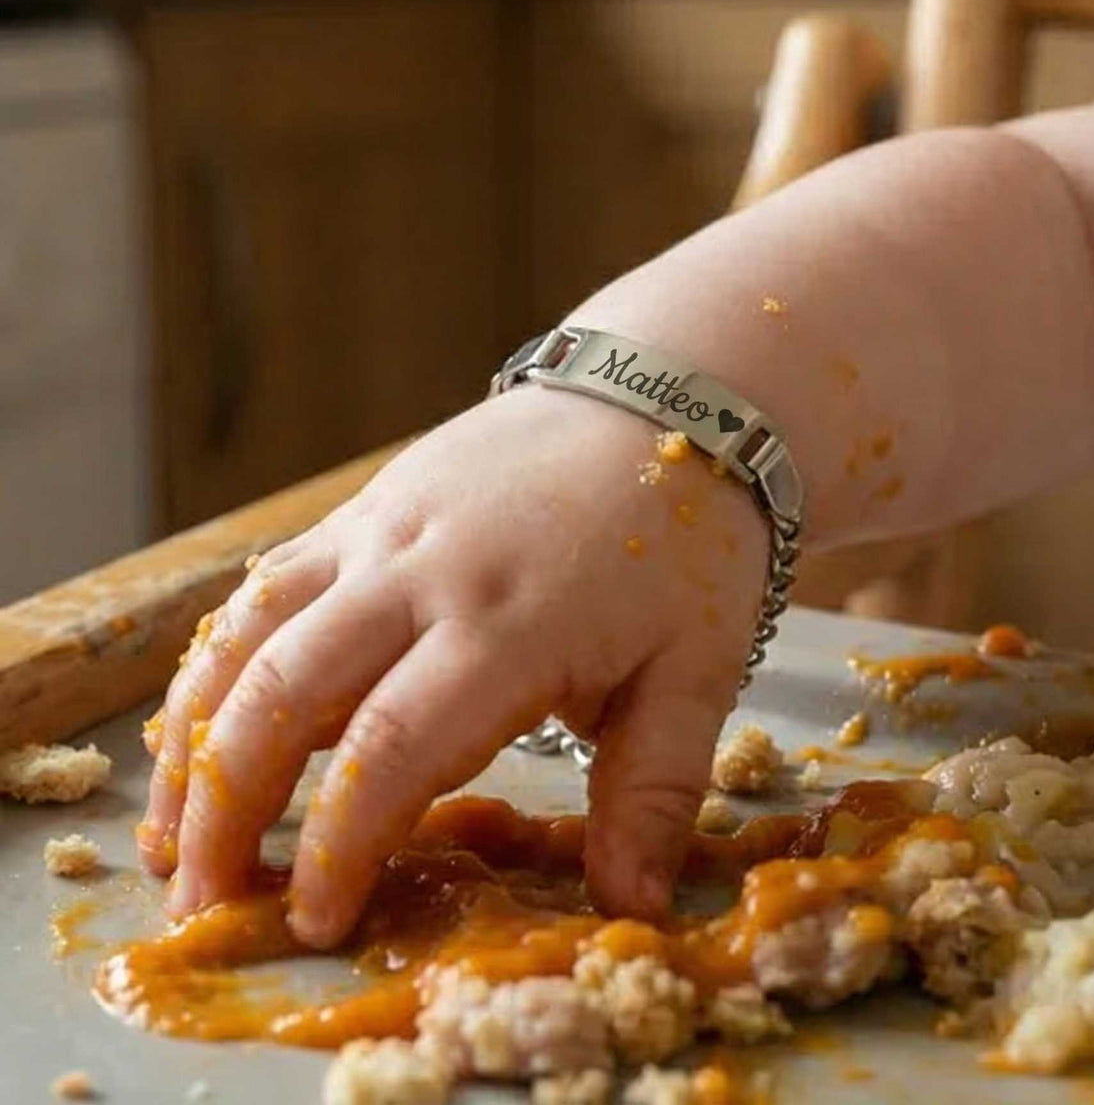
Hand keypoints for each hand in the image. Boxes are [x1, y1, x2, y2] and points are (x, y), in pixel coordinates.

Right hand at [137, 385, 768, 946]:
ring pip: (247, 631)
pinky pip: (266, 583)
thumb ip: (655, 788)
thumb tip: (631, 905)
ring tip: (166, 831)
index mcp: (508, 626)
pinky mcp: (366, 507)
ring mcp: (382, 529)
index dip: (341, 843)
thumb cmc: (687, 542)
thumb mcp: (697, 668)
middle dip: (225, 806)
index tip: (317, 921)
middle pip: (283, 690)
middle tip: (203, 901)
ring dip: (192, 735)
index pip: (394, 747)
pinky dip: (219, 656)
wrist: (661, 400)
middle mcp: (422, 573)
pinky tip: (202, 721)